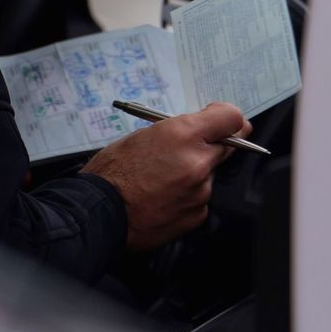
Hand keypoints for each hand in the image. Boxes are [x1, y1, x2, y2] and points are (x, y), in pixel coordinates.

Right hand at [80, 102, 249, 250]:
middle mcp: (198, 162)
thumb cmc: (112, 173)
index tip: (220, 120)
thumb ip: (178, 131)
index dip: (226, 118)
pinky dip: (187, 196)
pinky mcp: (197, 214)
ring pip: (209, 174)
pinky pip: (200, 198)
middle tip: (188, 148)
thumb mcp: (141, 135)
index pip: (231, 117)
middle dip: (212, 144)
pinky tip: (162, 197)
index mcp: (182, 135)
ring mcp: (200, 191)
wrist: (100, 213)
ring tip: (161, 179)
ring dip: (194, 173)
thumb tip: (199, 129)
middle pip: (228, 146)